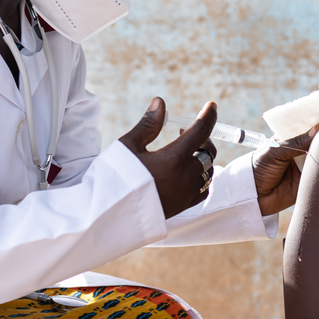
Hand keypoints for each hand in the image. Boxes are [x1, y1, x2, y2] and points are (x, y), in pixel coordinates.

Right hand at [119, 97, 217, 218]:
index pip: (201, 131)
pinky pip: (203, 188)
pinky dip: (201, 176)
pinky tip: (187, 172)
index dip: (208, 115)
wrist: (107, 217)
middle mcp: (186, 177)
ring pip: (208, 170)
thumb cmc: (114, 179)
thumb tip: (160, 102)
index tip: (211, 105)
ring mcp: (186, 194)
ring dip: (201, 157)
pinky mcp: (183, 207)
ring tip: (183, 151)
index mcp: (174, 159)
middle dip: (201, 137)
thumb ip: (148, 124)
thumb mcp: (128, 146)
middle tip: (182, 131)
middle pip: (208, 151)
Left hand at [253, 124, 318, 215]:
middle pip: (316, 144)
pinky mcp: (308, 182)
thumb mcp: (275, 151)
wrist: (253, 195)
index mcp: (290, 141)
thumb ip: (296, 142)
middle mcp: (299, 153)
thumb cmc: (259, 168)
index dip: (316, 125)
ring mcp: (304, 167)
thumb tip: (317, 128)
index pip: (305, 130)